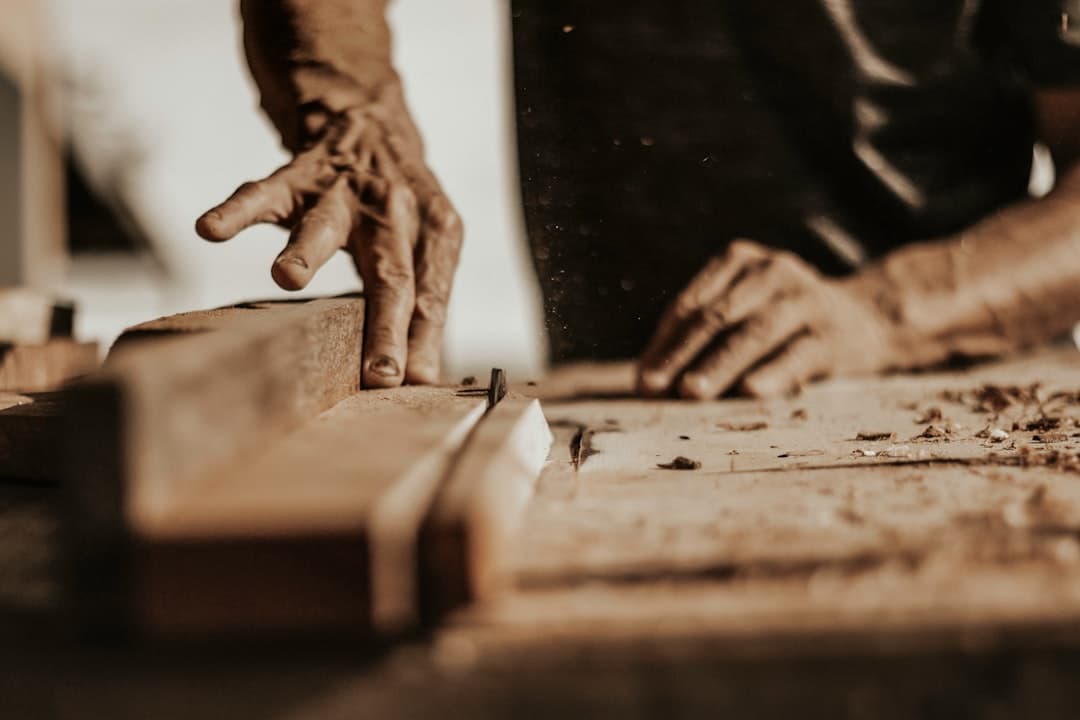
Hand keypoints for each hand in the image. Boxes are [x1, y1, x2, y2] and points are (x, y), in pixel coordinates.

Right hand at [196, 96, 461, 388]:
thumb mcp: (427, 247)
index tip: (414, 383)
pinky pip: (264, 193)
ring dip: (306, 251)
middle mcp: (395, 210)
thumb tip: (421, 380)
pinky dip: (237, 211)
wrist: (372, 121)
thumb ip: (424, 307)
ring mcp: (346, 192)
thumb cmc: (402, 206)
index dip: (424, 338)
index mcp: (435, 232)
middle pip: (391, 273)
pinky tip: (210, 229)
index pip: (430, 295)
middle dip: (386, 325)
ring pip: (325, 225)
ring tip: (286, 277)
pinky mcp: (300, 176)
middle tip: (381, 372)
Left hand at [637, 240, 901, 398]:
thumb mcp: (744, 312)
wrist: (867, 319)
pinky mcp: (833, 333)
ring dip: (718, 365)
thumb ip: (702, 337)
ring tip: (689, 393)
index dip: (663, 343)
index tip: (641, 379)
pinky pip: (797, 354)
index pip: (691, 305)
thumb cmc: (784, 323)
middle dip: (679, 355)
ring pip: (753, 332)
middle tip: (652, 388)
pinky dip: (772, 373)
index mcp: (740, 262)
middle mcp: (771, 271)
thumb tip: (647, 381)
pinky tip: (750, 392)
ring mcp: (805, 298)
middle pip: (716, 316)